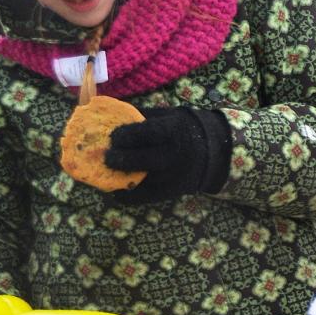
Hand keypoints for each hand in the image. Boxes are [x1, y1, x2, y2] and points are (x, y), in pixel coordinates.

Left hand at [105, 107, 231, 203]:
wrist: (209, 150)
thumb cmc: (179, 130)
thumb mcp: (164, 116)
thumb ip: (139, 118)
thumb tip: (106, 117)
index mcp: (172, 131)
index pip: (144, 133)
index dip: (124, 135)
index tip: (112, 137)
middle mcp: (174, 155)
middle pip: (141, 160)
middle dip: (119, 159)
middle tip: (106, 157)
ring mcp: (173, 175)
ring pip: (141, 181)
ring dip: (119, 178)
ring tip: (107, 173)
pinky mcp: (171, 191)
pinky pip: (145, 197)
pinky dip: (128, 195)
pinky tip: (117, 190)